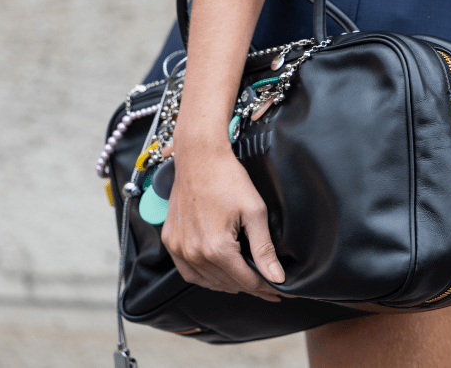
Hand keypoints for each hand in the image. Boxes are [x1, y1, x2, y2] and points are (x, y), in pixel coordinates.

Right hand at [160, 138, 285, 301]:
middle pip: (228, 284)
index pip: (247, 281)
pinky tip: (218, 274)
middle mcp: (194, 252)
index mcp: (217, 248)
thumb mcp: (254, 212)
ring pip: (207, 282)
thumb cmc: (228, 178)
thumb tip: (276, 277)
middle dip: (251, 287)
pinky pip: (188, 272)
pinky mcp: (171, 241)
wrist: (199, 157)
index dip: (266, 288)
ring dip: (228, 285)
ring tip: (247, 282)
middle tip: (268, 287)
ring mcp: (179, 248)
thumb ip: (264, 249)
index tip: (279, 292)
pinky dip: (205, 277)